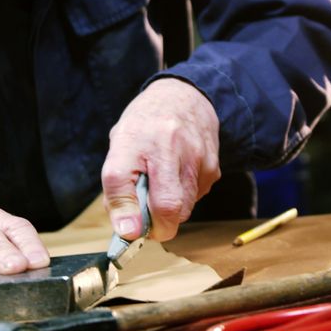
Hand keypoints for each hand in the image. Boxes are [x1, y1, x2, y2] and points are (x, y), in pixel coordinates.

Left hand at [102, 78, 220, 241]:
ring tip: (163, 186)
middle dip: (157, 226)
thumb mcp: (121, 144)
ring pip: (184, 209)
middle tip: (146, 222)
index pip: (121, 179)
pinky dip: (186, 198)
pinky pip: (197, 199)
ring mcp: (195, 157)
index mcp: (134, 138)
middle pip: (167, 207)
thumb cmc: (147, 125)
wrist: (186, 97)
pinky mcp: (213, 167)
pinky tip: (179, 176)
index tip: (129, 232)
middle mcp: (167, 146)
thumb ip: (118, 185)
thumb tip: (125, 228)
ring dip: (170, 211)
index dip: (125, 213)